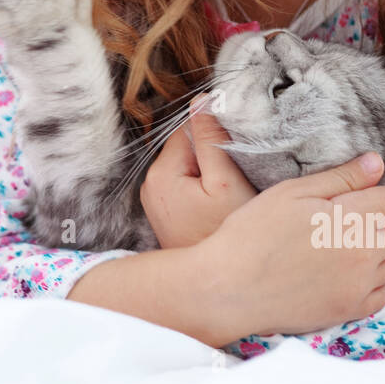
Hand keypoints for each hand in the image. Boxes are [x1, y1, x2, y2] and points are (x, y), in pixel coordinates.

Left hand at [140, 95, 256, 248]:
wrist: (218, 283)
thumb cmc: (225, 233)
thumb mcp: (225, 181)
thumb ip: (211, 139)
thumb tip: (200, 100)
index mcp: (160, 173)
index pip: (186, 130)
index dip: (214, 137)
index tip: (235, 157)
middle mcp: (150, 185)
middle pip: (185, 148)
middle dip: (210, 155)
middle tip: (233, 179)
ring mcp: (156, 201)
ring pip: (188, 167)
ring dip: (208, 172)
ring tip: (226, 196)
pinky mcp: (167, 213)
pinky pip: (185, 186)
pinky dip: (202, 189)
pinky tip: (216, 206)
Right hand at [191, 153, 384, 341]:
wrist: (230, 288)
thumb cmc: (253, 233)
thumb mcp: (292, 193)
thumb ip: (340, 179)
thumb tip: (376, 164)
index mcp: (351, 219)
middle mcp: (365, 254)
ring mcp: (360, 285)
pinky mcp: (349, 309)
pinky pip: (382, 291)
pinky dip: (383, 276)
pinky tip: (371, 268)